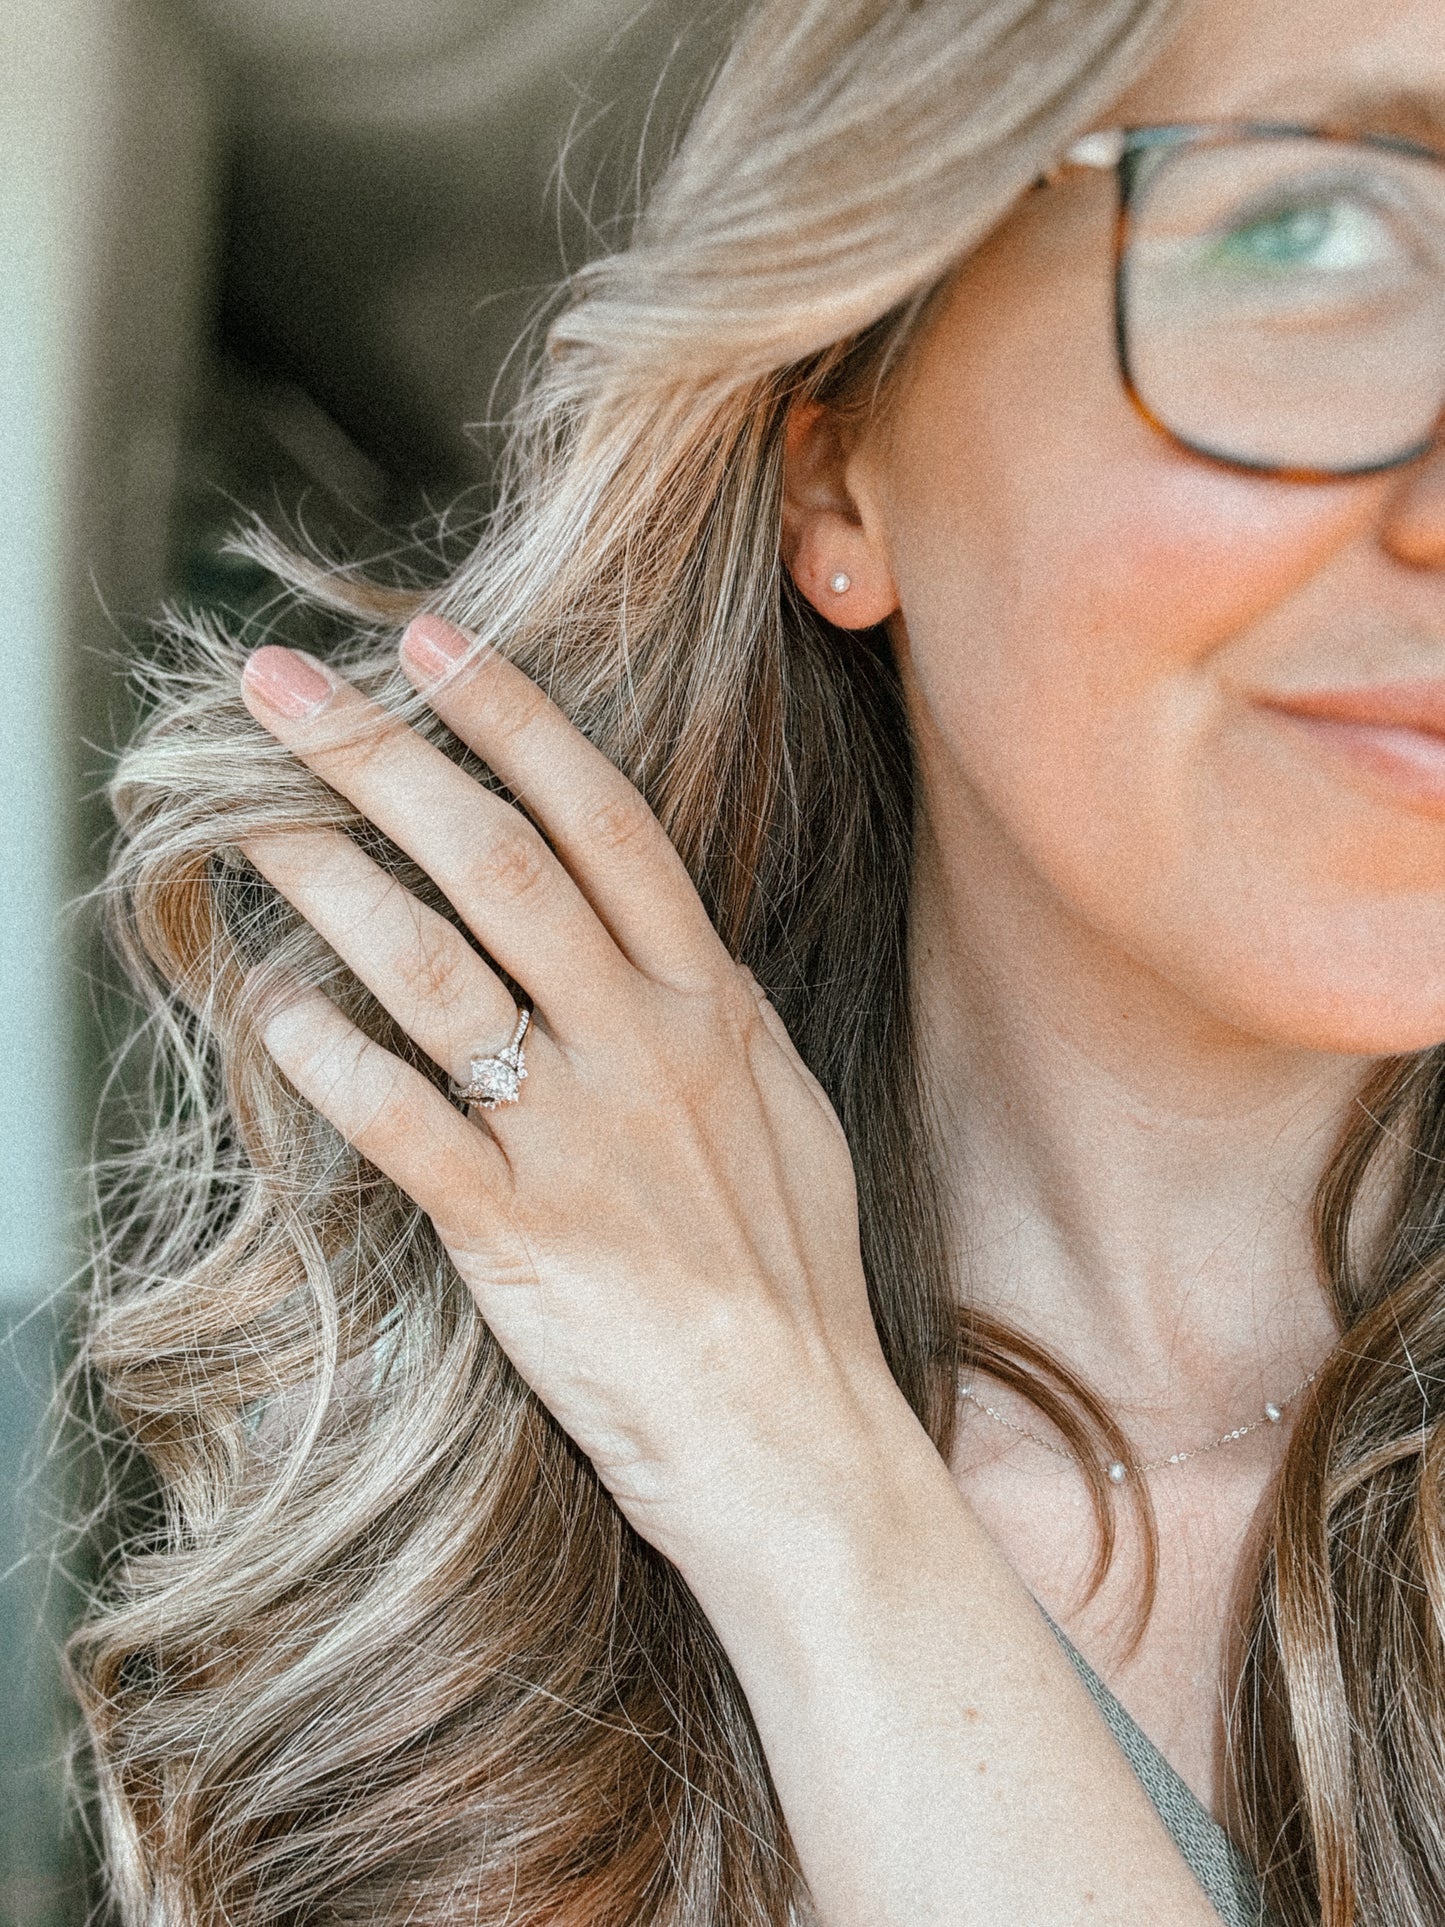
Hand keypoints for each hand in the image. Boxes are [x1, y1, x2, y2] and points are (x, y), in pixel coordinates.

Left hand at [239, 616, 898, 1566]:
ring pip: (436, 969)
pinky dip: (327, 1060)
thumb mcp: (780, 1114)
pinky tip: (267, 1011)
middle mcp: (647, 1047)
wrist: (804, 1446)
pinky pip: (402, 1124)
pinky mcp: (524, 1237)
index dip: (510, 718)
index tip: (427, 642)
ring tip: (246, 821)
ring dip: (329, 879)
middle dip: (378, 755)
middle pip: (498, 860)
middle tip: (277, 688)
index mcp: (711, 1006)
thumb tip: (647, 948)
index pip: (605, 819)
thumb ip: (706, 1019)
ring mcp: (585, 1137)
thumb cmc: (793, 1284)